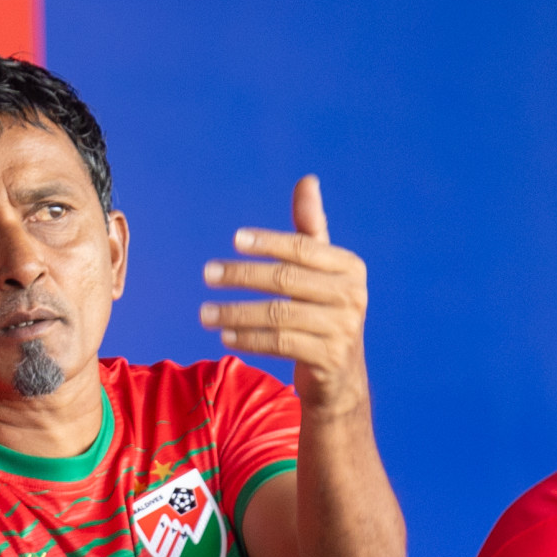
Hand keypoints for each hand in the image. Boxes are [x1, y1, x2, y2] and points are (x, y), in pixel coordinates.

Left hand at [200, 175, 370, 417]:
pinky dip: (249, 339)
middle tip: (207, 273)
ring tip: (204, 312)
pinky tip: (224, 335)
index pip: (303, 248)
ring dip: (235, 313)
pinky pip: (279, 344)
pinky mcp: (328, 359)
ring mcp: (343, 329)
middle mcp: (352, 296)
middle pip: (285, 280)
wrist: (341, 376)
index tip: (234, 239)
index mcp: (349, 267)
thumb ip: (310, 229)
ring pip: (277, 315)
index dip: (268, 242)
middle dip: (241, 275)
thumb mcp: (321, 271)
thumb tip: (307, 181)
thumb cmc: (323, 311)